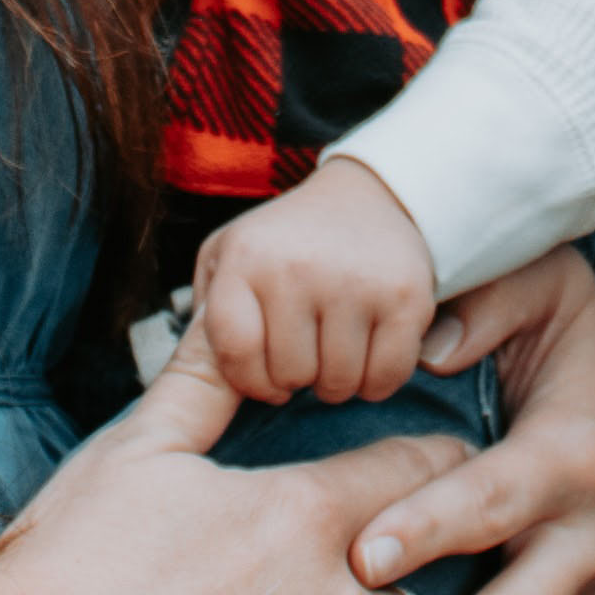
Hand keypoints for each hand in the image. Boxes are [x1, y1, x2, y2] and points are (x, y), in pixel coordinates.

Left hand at [193, 161, 444, 403]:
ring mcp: (355, 281)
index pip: (236, 353)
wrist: (366, 196)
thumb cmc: (284, 244)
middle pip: (291, 375)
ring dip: (337, 380)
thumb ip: (203, 323)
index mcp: (246, 258)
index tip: (264, 374)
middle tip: (307, 347)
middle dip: (297, 377)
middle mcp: (297, 267)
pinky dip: (377, 381)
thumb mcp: (226, 261)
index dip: (250, 380)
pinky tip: (368, 350)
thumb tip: (189, 398)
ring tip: (334, 344)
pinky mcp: (405, 297)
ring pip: (339, 384)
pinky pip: (386, 378)